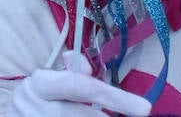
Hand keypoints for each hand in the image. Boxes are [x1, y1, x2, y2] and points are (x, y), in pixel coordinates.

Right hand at [5, 52, 151, 115]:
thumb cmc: (36, 96)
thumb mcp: (48, 77)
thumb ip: (70, 69)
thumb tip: (87, 68)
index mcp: (39, 84)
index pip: (79, 86)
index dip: (113, 95)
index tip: (145, 107)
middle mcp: (35, 108)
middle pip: (81, 115)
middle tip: (134, 113)